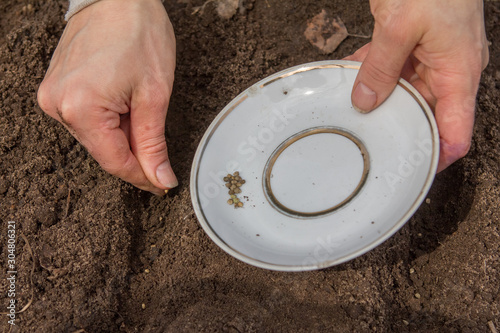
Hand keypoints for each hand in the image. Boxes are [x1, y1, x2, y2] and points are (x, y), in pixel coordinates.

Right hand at [37, 0, 176, 194]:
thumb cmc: (139, 33)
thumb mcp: (155, 95)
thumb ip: (153, 143)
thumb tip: (159, 178)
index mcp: (81, 108)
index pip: (115, 162)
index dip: (142, 177)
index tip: (163, 185)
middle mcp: (58, 105)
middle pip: (104, 151)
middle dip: (135, 157)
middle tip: (162, 158)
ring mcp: (53, 96)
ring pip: (96, 137)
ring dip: (122, 138)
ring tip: (142, 114)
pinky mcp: (56, 89)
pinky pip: (86, 120)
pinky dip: (109, 123)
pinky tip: (126, 108)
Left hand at [346, 0, 488, 171]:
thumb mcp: (401, 26)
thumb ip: (381, 68)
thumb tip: (365, 101)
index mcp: (459, 72)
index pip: (457, 130)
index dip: (439, 156)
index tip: (414, 172)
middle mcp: (448, 71)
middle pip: (426, 115)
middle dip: (399, 128)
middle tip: (371, 144)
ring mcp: (429, 59)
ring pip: (403, 93)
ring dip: (379, 100)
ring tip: (353, 113)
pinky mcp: (410, 46)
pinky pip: (390, 69)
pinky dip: (370, 74)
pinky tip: (349, 80)